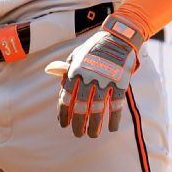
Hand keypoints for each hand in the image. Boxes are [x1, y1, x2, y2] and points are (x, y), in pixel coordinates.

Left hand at [45, 14, 144, 137]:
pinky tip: (111, 128)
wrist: (117, 37)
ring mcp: (104, 80)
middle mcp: (88, 77)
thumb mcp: (76, 54)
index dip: (64, 112)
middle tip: (78, 134)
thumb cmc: (94, 47)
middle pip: (80, 106)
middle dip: (78, 123)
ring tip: (93, 135)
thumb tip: (51, 74)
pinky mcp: (120, 82)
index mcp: (75, 71)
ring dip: (95, 124)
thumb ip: (65, 68)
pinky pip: (116, 104)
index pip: (66, 97)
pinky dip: (114, 118)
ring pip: (97, 108)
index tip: (63, 124)